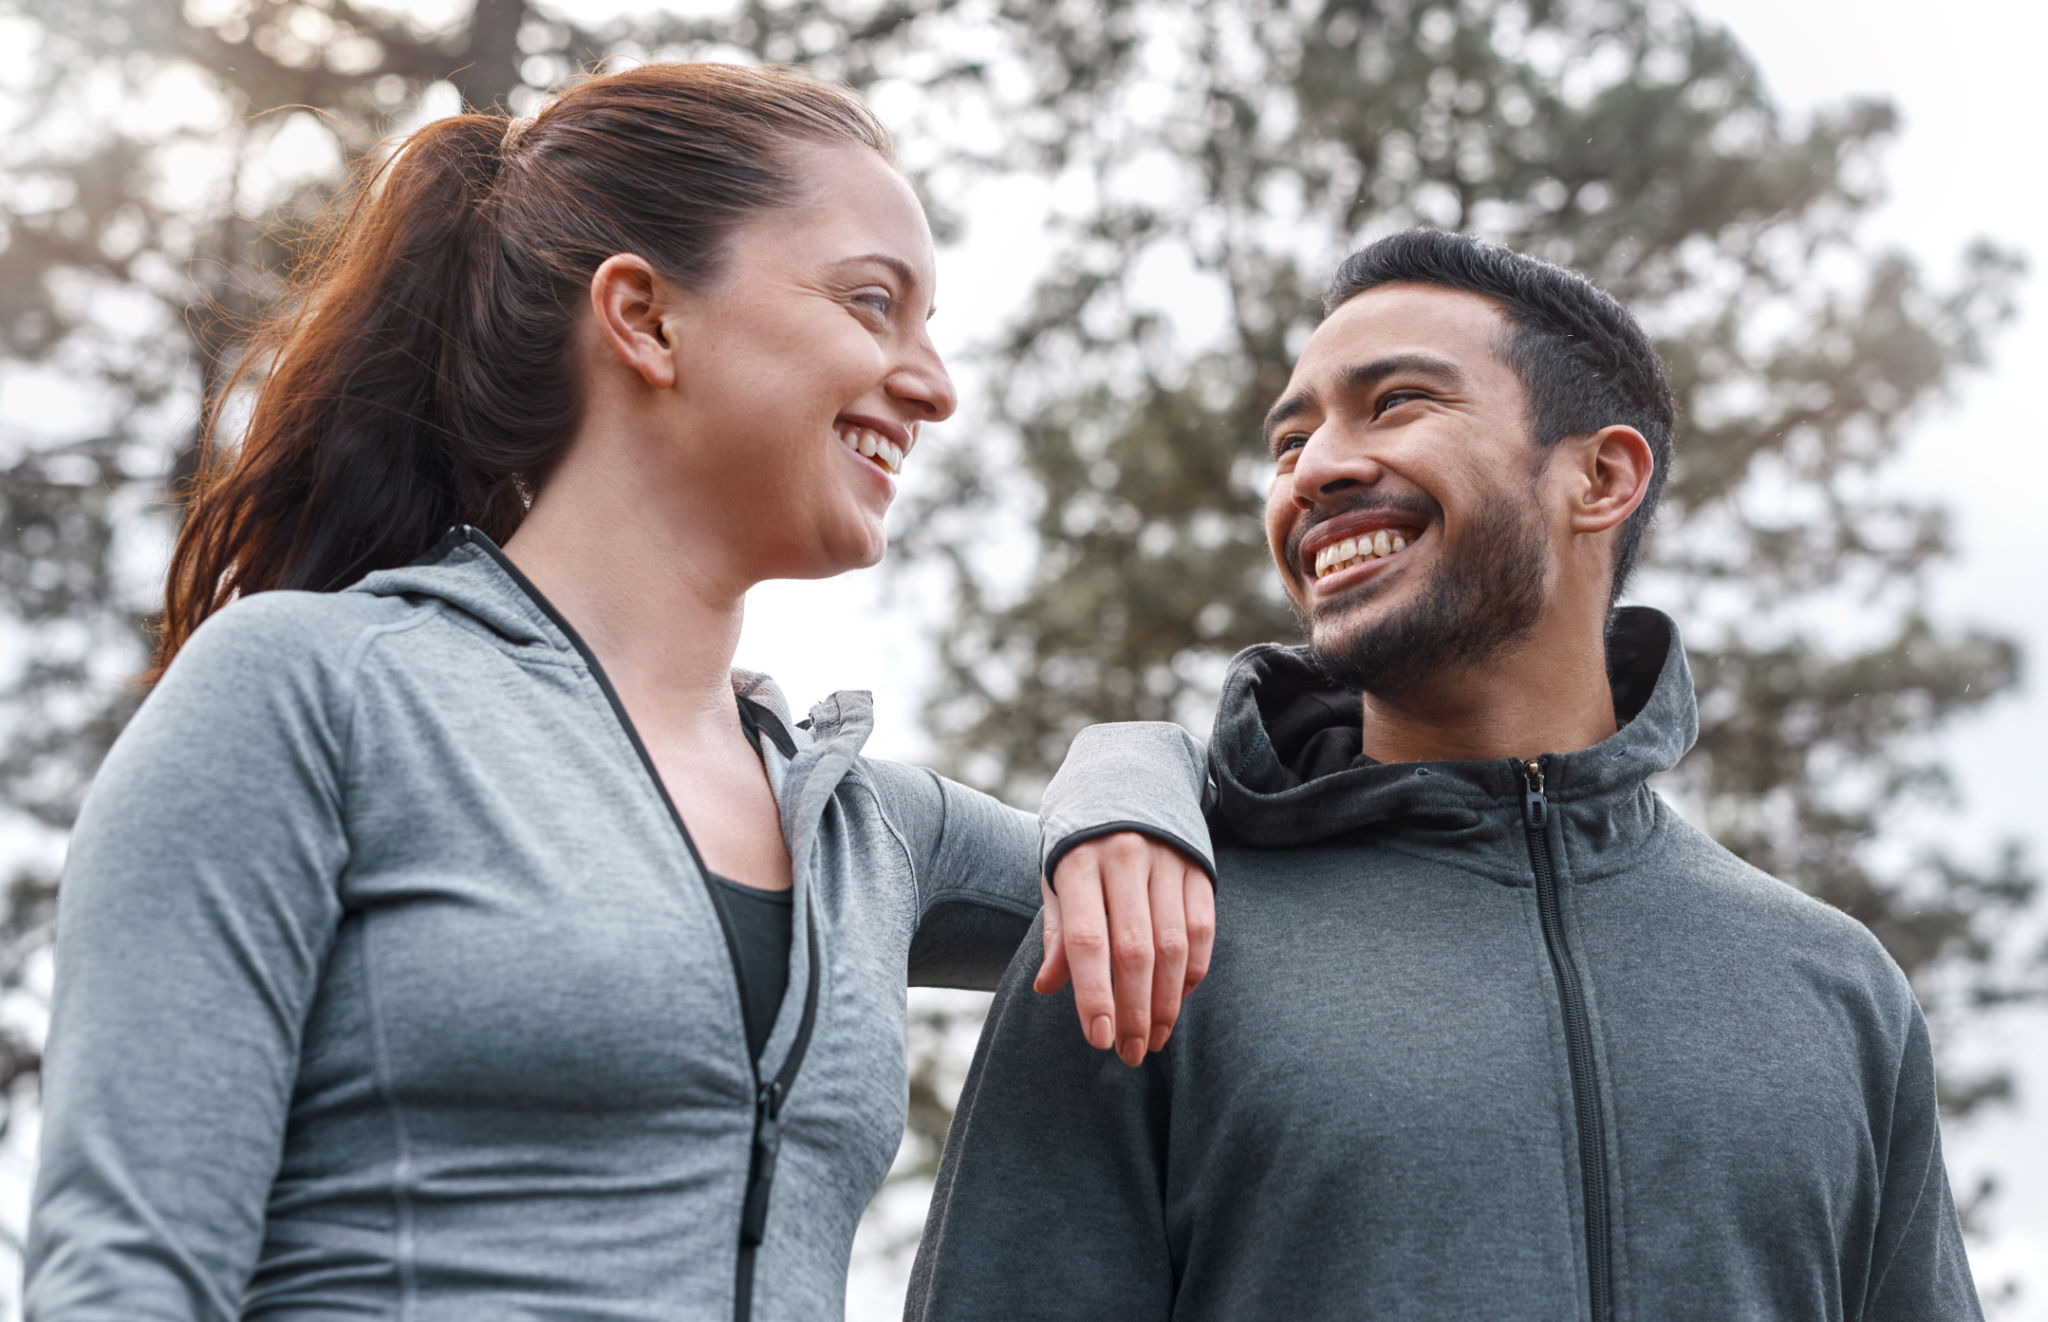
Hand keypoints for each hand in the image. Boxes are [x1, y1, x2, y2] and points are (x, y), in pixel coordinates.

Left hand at [1033, 832, 1214, 1067]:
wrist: (1129, 776)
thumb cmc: (1081, 842)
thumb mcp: (1057, 876)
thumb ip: (1058, 931)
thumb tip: (1048, 988)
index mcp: (1080, 861)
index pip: (1088, 941)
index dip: (1094, 995)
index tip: (1099, 1039)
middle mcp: (1126, 858)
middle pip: (1135, 950)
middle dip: (1134, 1010)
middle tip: (1129, 1053)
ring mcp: (1168, 860)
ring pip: (1174, 946)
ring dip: (1166, 1002)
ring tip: (1153, 1038)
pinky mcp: (1199, 866)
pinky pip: (1203, 930)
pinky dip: (1193, 973)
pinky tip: (1177, 1000)